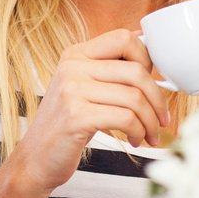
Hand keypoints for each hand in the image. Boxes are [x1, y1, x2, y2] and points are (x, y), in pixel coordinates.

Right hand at [13, 29, 172, 193]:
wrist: (37, 158)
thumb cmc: (68, 124)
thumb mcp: (85, 88)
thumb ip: (110, 69)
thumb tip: (148, 47)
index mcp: (76, 54)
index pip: (124, 38)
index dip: (147, 59)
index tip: (153, 83)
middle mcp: (72, 67)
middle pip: (136, 71)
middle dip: (158, 99)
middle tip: (161, 119)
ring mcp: (72, 90)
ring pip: (134, 98)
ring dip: (150, 121)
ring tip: (149, 134)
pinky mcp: (76, 117)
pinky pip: (125, 118)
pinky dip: (138, 131)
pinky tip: (134, 139)